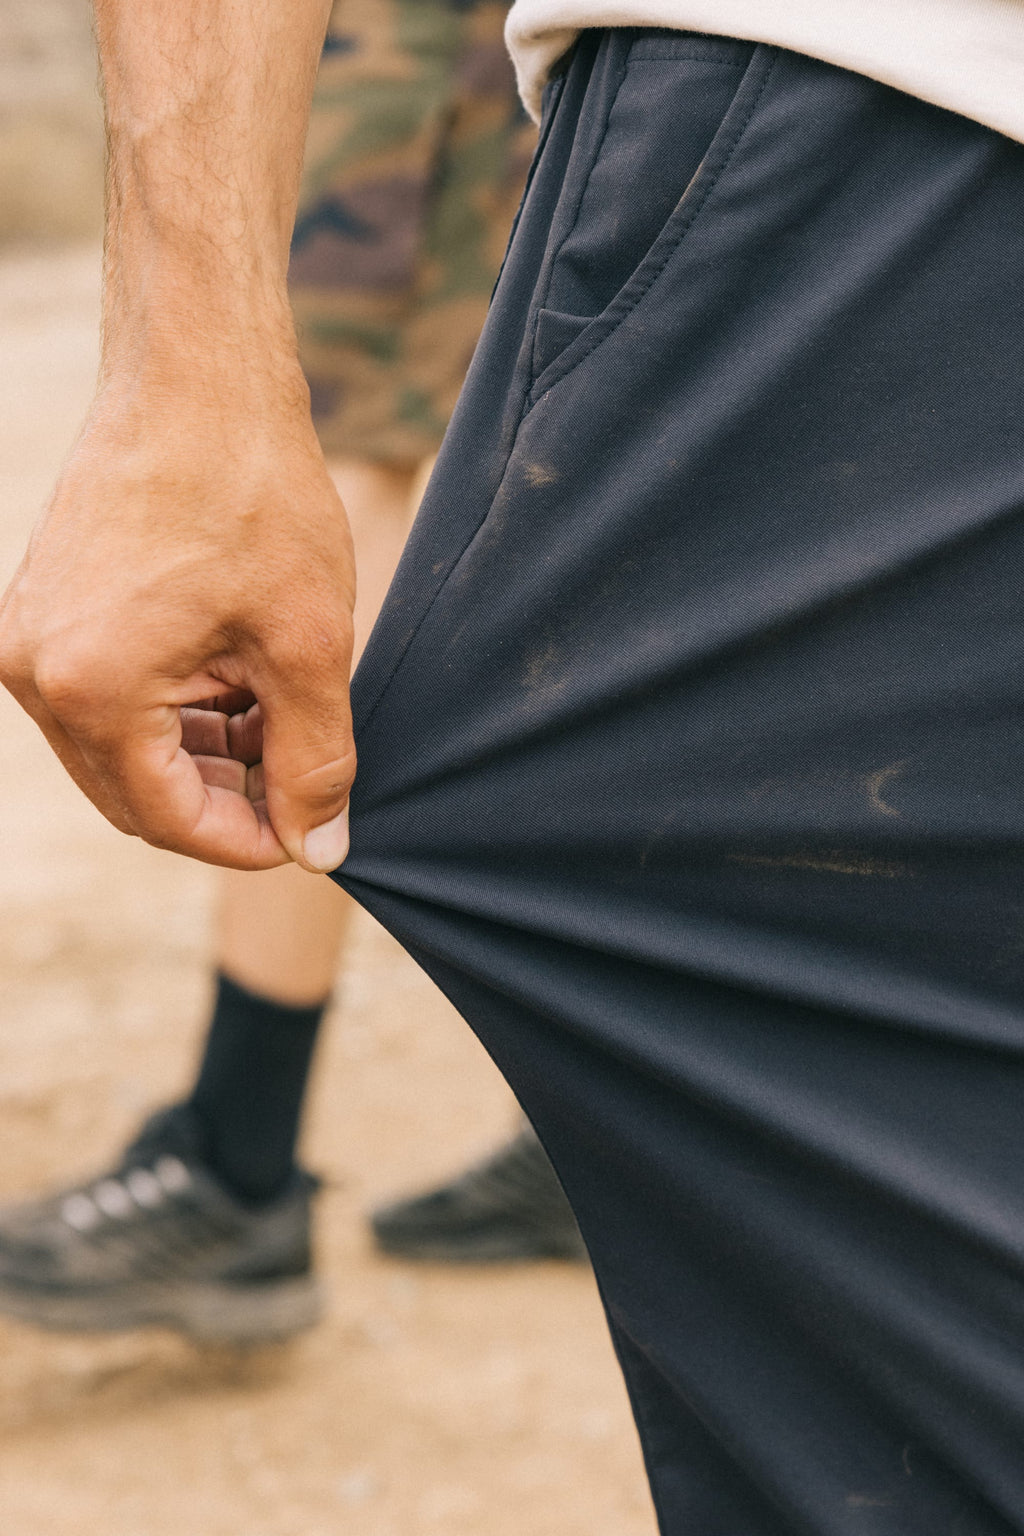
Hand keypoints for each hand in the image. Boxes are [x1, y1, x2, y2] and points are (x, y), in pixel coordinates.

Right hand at [0, 392, 355, 871]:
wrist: (198, 372)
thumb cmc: (255, 490)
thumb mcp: (307, 642)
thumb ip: (315, 758)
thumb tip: (319, 849)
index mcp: (90, 687)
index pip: (166, 818)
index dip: (245, 842)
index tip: (308, 836)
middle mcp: (36, 672)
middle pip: (134, 793)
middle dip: (225, 799)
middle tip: (303, 782)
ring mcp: (29, 636)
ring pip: (122, 749)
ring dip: (203, 756)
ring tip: (282, 722)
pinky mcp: (45, 608)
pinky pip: (108, 697)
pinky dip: (175, 710)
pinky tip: (241, 686)